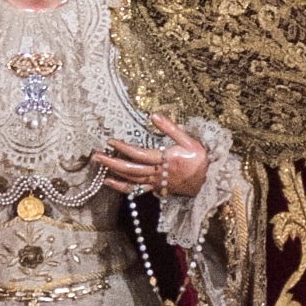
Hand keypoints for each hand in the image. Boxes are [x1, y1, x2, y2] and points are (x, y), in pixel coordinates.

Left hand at [94, 111, 208, 201]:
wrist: (209, 182)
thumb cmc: (200, 160)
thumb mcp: (189, 140)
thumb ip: (170, 128)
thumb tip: (153, 115)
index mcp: (165, 160)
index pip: (139, 154)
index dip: (123, 148)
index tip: (110, 141)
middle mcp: (158, 173)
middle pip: (131, 169)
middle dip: (112, 163)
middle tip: (96, 157)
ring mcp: (156, 183)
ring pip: (132, 181)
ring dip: (115, 175)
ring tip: (100, 169)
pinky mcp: (157, 190)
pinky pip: (137, 190)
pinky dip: (123, 187)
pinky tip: (112, 183)